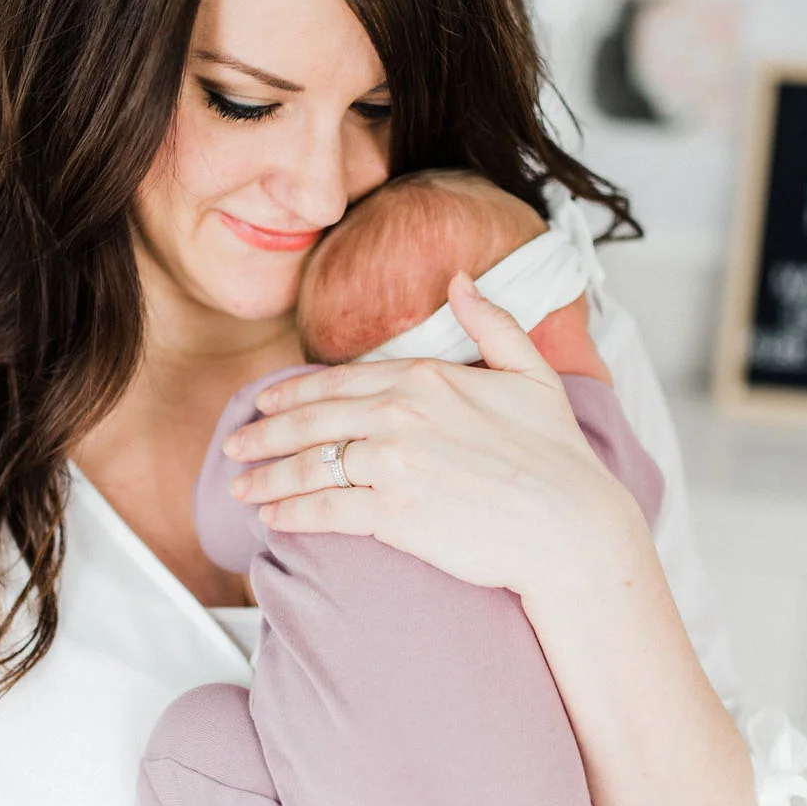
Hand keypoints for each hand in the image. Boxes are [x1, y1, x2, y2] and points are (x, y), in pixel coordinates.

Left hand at [224, 274, 642, 597]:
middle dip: (263, 434)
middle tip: (235, 445)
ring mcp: (393, 464)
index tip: (264, 403)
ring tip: (240, 488)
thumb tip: (461, 279)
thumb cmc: (558, 456)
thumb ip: (492, 323)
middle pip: (311, 422)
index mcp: (426, 377)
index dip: (293, 393)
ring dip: (265, 479)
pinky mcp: (392, 514)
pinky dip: (291, 515)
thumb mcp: (532, 374)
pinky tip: (272, 520)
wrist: (571, 525)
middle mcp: (401, 414)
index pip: (338, 382)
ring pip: (308, 466)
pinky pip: (324, 511)